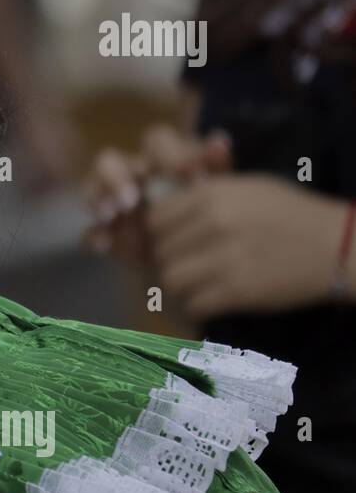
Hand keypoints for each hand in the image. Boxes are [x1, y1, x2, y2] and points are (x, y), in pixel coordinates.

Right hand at [82, 124, 231, 263]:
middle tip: (132, 199)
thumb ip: (217, 169)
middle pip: (109, 159)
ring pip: (91, 187)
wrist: (201, 260)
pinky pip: (88, 230)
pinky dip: (94, 235)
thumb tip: (218, 140)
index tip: (190, 178)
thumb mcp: (219, 194)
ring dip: (99, 198)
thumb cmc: (211, 217)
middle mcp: (131, 175)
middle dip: (116, 177)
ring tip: (111, 214)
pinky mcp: (106, 233)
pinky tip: (105, 244)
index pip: (157, 142)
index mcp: (162, 160)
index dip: (169, 155)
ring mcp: (113, 204)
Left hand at [147, 174, 350, 317]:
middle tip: (188, 264)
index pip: (155, 219)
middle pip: (160, 250)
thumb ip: (203, 193)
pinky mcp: (239, 291)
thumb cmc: (290, 213)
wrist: (335, 246)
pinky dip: (198, 305)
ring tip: (197, 283)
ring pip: (171, 279)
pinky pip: (194, 303)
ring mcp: (226, 258)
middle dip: (170, 259)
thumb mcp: (247, 188)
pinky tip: (212, 299)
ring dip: (181, 284)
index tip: (175, 240)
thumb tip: (159, 203)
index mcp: (212, 195)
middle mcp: (215, 224)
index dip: (161, 232)